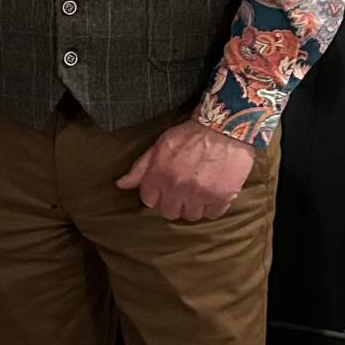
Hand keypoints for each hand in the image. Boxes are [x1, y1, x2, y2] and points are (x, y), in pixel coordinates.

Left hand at [115, 118, 256, 221]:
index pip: (149, 200)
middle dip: (174, 202)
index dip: (156, 194)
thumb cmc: (189, 135)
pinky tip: (213, 192)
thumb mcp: (159, 145)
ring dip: (193, 206)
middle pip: (169, 212)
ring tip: (198, 190)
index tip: (165, 187)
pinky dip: (212, 207)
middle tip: (182, 190)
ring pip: (190, 216)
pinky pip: (211, 215)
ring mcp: (199, 194)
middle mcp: (176, 186)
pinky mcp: (220, 198)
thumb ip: (140, 168)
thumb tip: (120, 185)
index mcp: (159, 173)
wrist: (224, 128)